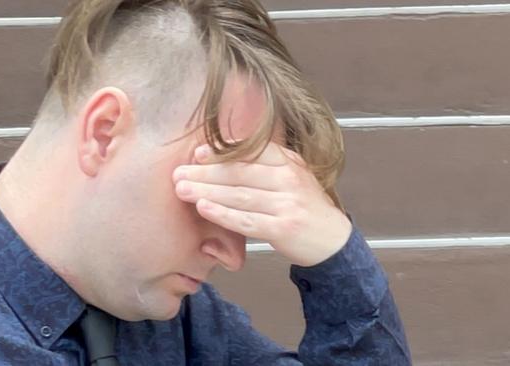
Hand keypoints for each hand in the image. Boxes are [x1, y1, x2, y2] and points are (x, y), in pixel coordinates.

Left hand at [172, 142, 352, 266]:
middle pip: (240, 173)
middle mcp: (289, 179)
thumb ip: (264, 163)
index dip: (222, 151)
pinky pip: (247, 220)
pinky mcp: (283, 229)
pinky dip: (223, 214)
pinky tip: (203, 208)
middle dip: (205, 172)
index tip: (198, 153)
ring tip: (183, 189)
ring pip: (240, 195)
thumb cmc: (303, 206)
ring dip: (207, 191)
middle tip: (179, 173)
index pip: (252, 151)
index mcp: (288, 162)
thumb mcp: (291, 175)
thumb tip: (222, 152)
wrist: (332, 239)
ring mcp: (287, 204)